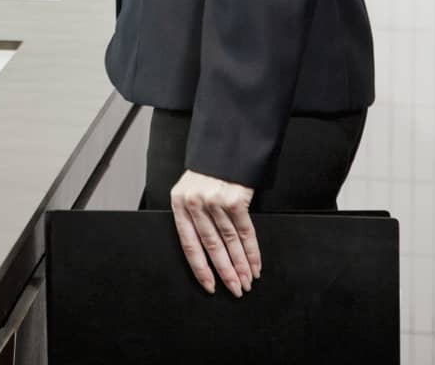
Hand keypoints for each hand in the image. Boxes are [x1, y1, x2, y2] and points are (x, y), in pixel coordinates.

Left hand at [170, 169, 261, 295]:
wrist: (226, 143)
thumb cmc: (208, 171)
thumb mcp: (191, 189)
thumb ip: (194, 216)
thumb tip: (207, 253)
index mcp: (179, 202)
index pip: (188, 244)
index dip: (200, 269)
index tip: (210, 286)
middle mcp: (195, 202)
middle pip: (211, 247)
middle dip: (225, 272)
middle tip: (235, 290)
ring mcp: (215, 201)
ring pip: (230, 242)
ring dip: (241, 266)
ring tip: (247, 282)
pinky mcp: (236, 199)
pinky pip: (246, 233)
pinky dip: (252, 252)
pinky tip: (255, 265)